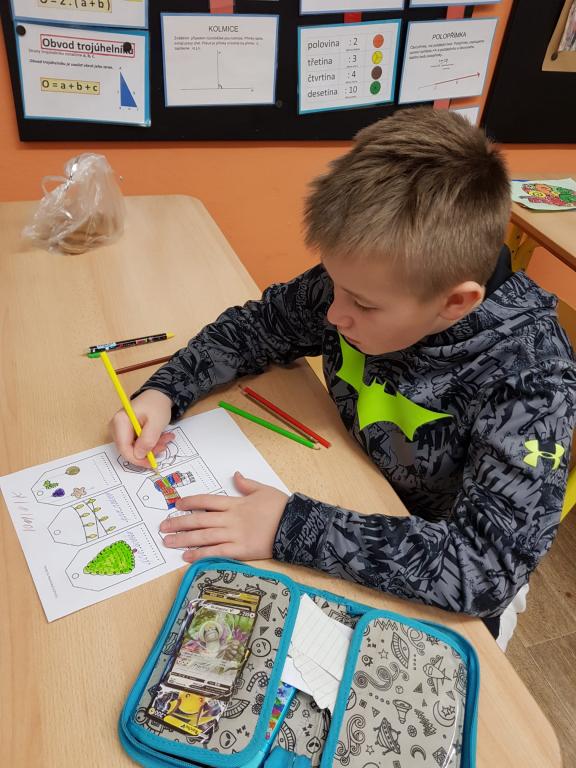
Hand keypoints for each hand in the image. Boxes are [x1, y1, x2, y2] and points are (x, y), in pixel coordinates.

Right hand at [110, 389, 173, 467]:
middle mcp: (116, 426)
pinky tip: (161, 437)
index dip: (138, 459)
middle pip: (129, 449)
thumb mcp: (156, 423)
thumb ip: (148, 440)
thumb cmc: (156, 405)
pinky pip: (137, 444)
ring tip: (166, 438)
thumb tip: (138, 455)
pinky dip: (150, 443)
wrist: (158, 395)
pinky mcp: (126, 432)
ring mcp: (120, 429)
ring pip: (134, 448)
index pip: (124, 448)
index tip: (152, 463)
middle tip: (165, 445)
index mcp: (120, 421)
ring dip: (152, 447)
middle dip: (148, 451)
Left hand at [159, 472, 288, 562]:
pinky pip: (216, 553)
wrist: (295, 526)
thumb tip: (235, 475)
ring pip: (203, 537)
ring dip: (183, 539)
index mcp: (235, 503)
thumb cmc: (281, 507)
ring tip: (168, 541)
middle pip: (199, 520)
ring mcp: (234, 536)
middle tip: (162, 527)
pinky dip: (200, 554)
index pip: (206, 501)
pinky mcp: (240, 551)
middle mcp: (231, 519)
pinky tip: (187, 556)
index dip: (190, 503)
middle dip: (179, 523)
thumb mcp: (264, 489)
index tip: (177, 505)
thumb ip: (246, 484)